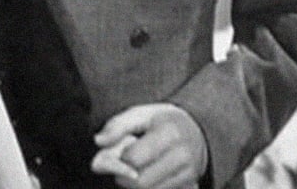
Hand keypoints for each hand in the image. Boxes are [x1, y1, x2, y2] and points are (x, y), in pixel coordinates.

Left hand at [92, 103, 206, 188]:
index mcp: (170, 132)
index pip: (133, 159)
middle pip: (140, 183)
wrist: (197, 133)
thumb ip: (118, 125)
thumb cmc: (162, 123)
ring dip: (136, 186)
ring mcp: (189, 174)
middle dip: (125, 178)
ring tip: (139, 171)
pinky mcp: (190, 187)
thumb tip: (99, 141)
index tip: (124, 153)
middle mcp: (183, 156)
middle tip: (126, 168)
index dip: (122, 159)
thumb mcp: (142, 114)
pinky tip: (151, 178)